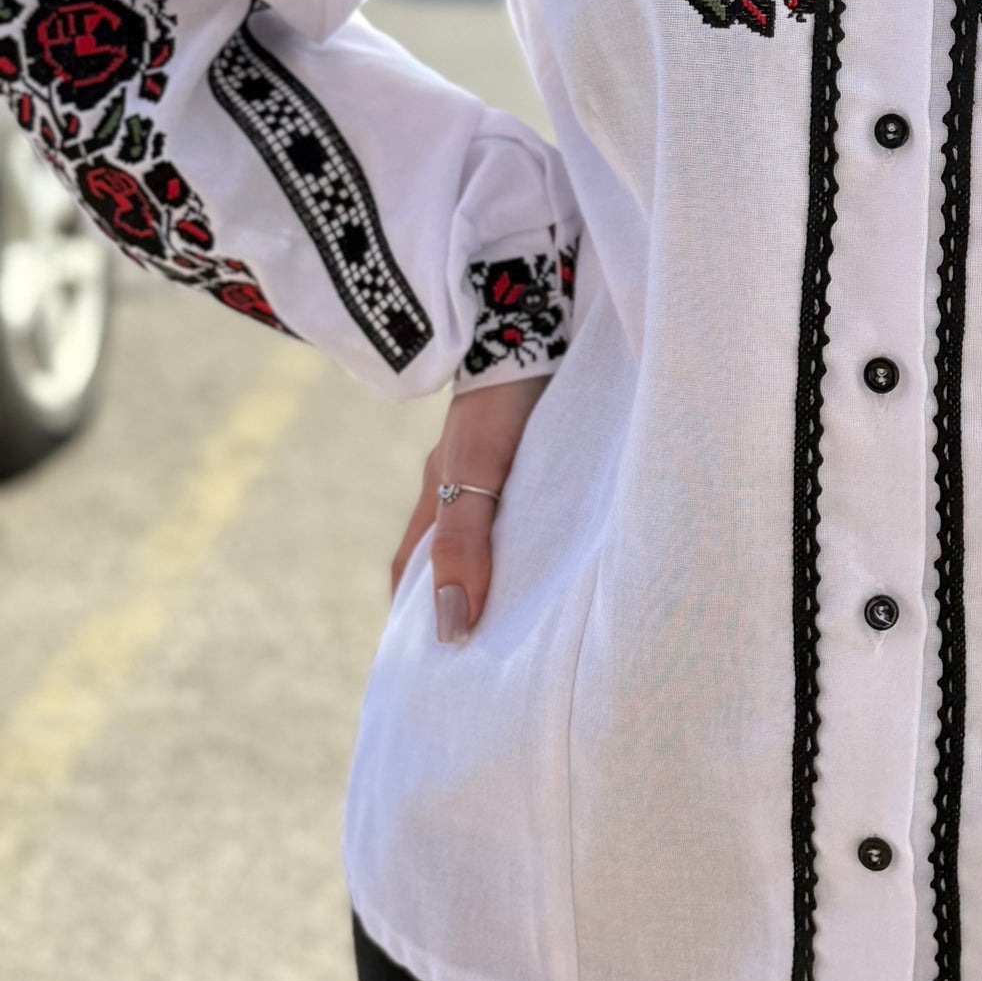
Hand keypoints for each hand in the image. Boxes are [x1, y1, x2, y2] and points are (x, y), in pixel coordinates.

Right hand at [391, 375, 551, 642]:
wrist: (538, 320)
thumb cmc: (500, 399)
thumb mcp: (474, 475)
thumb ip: (462, 544)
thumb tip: (451, 628)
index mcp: (438, 491)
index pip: (412, 568)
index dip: (416, 613)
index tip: (432, 660)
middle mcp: (465, 480)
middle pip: (454, 551)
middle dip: (463, 597)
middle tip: (490, 651)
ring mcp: (503, 461)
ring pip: (496, 527)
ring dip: (507, 567)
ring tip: (537, 615)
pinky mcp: (542, 442)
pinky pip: (533, 500)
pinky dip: (539, 533)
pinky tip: (569, 550)